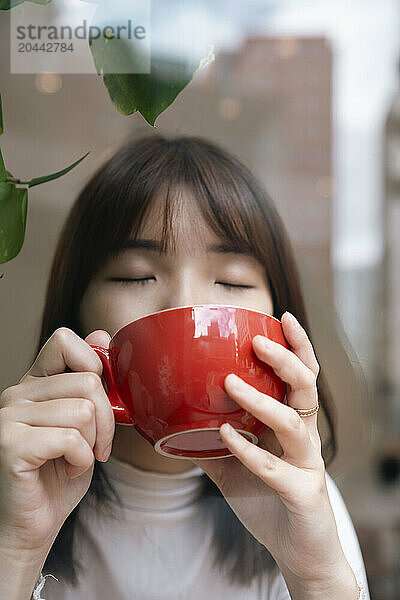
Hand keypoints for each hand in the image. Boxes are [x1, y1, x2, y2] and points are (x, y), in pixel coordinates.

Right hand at [0, 327, 114, 555]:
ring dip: (93, 443)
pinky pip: (71, 439)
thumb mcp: (83, 423)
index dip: (94, 363)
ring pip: (84, 410)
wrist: (31, 526)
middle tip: (97, 446)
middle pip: (88, 381)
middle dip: (107, 420)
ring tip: (77, 458)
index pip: (64, 340)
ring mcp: (9, 417)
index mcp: (34, 383)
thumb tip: (101, 333)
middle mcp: (16, 393)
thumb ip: (91, 383)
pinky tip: (66, 468)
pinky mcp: (11, 444)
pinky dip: (81, 460)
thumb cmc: (58, 475)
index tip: (100, 400)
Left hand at [192, 312, 357, 597]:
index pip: (301, 376)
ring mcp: (307, 463)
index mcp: (293, 422)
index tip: (282, 317)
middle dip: (285, 361)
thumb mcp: (232, 463)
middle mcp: (305, 437)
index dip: (297, 346)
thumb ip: (207, 439)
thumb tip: (169, 419)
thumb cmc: (266, 498)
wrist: (297, 550)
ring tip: (230, 382)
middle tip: (258, 343)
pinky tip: (226, 436)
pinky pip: (277, 468)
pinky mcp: (303, 492)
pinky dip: (250, 451)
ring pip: (294, 422)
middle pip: (306, 388)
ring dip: (262, 400)